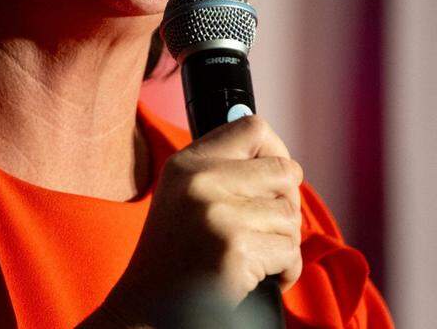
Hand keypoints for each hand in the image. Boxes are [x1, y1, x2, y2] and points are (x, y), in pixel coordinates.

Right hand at [93, 115, 302, 325]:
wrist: (146, 309)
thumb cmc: (175, 257)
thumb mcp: (185, 196)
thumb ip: (223, 170)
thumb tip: (280, 157)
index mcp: (187, 163)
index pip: (253, 128)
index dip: (276, 150)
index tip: (275, 179)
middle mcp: (200, 181)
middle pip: (284, 171)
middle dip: (287, 204)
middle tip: (268, 227)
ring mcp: (217, 215)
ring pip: (290, 216)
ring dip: (283, 244)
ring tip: (254, 257)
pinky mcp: (234, 250)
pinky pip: (290, 252)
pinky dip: (285, 271)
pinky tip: (258, 278)